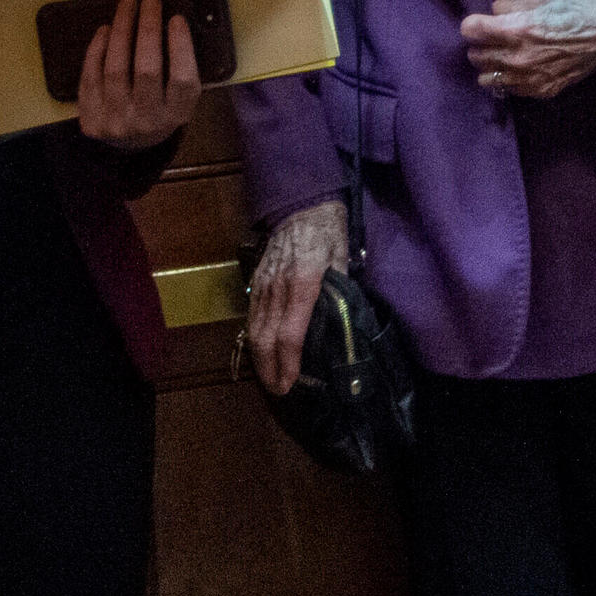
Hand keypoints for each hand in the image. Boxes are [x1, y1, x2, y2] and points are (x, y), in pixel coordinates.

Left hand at [73, 0, 200, 155]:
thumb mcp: (182, 98)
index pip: (182, 80)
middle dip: (148, 30)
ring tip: (127, 7)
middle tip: (150, 2)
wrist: (131, 146)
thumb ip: (182, 67)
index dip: (180, 47)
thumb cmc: (162, 109)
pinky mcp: (91, 119)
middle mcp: (147, 121)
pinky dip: (97, 49)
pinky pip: (90, 78)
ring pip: (115, 69)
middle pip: (147, 70)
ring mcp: (116, 121)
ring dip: (121, 31)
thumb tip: (174, 21)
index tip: (177, 18)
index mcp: (177, 115)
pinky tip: (105, 30)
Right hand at [246, 198, 348, 394]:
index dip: (288, 362)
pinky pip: (251, 315)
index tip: (290, 383)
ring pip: (254, 329)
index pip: (290, 333)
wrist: (301, 204)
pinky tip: (261, 353)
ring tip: (270, 379)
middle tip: (279, 391)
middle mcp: (278, 287)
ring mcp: (263, 284)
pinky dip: (254, 339)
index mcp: (303, 282)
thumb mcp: (343, 259)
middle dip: (270, 369)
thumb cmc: (329, 232)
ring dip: (259, 359)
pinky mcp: (256, 281)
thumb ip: (340, 292)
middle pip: (266, 337)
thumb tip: (343, 326)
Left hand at [460, 0, 595, 100]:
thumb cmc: (584, 8)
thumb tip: (494, 11)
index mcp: (519, 29)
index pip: (471, 30)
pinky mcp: (542, 91)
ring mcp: (530, 79)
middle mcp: (519, 58)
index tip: (481, 21)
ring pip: (487, 78)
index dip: (474, 23)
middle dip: (481, 44)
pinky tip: (521, 67)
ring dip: (491, 65)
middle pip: (475, 55)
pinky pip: (509, 90)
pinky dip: (509, 79)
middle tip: (494, 36)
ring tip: (505, 55)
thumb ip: (515, 7)